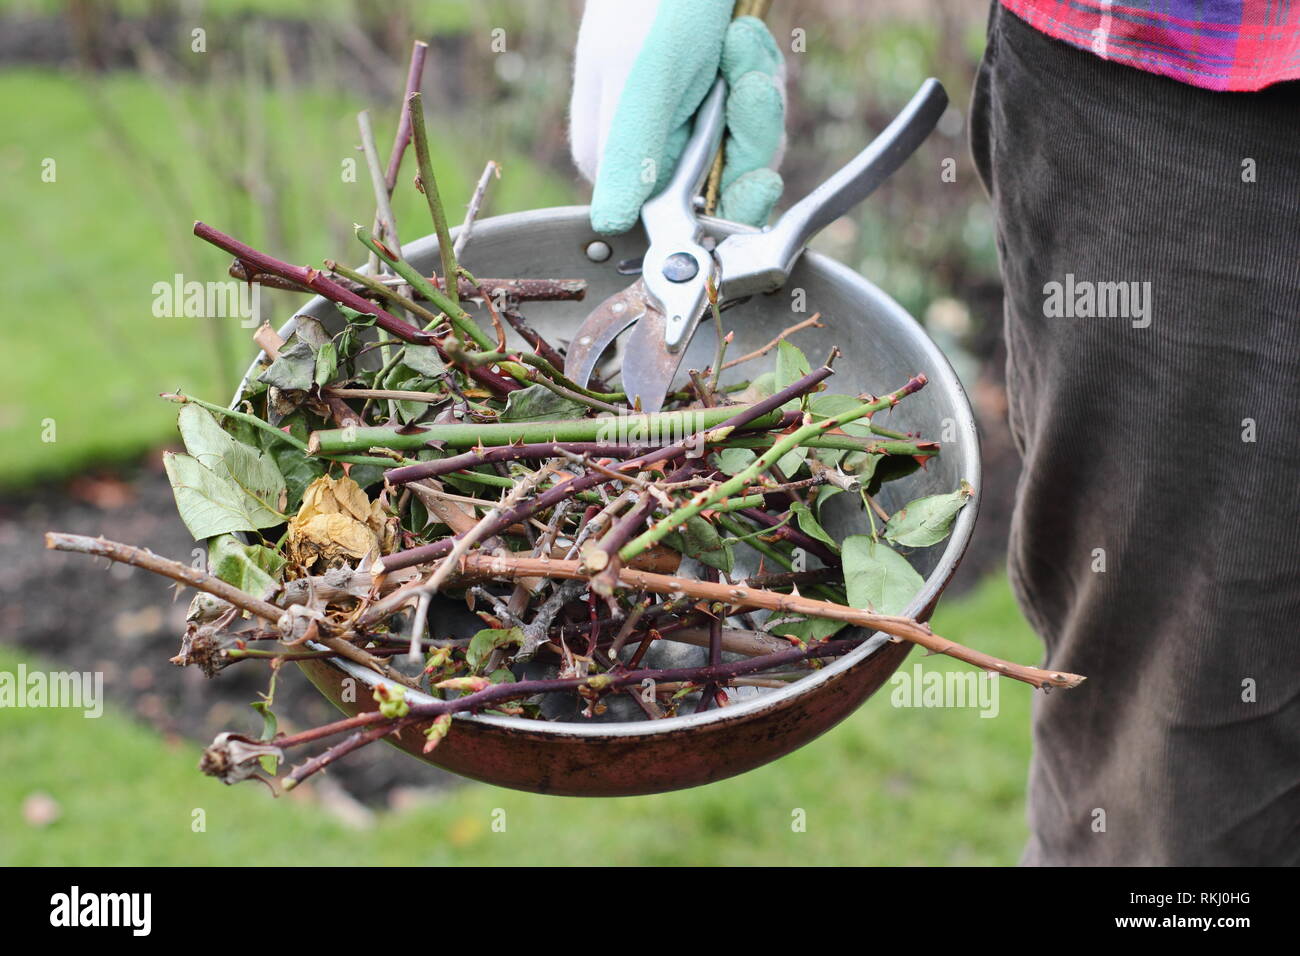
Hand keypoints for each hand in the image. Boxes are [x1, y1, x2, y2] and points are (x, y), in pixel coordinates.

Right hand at [569, 0, 785, 234]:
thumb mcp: (644, 78)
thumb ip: (630, 154)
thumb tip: (608, 224)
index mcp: (616, 158)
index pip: (678, 220)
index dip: (724, 203)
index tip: (754, 175)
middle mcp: (647, 147)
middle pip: (722, 187)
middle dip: (750, 136)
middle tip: (744, 82)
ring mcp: (682, 120)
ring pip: (746, 148)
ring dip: (758, 94)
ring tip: (739, 41)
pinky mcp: (712, 94)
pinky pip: (756, 112)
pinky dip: (760, 71)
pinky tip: (743, 35)